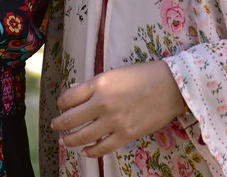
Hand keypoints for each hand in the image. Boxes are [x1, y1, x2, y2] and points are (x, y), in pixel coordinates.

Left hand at [51, 60, 186, 157]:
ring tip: (64, 141)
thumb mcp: (115, 74)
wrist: (171, 86)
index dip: (61, 103)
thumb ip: (94, 85)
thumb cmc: (144, 75)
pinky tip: (85, 151)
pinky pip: (102, 148)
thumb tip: (74, 93)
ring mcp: (114, 121)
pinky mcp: (126, 135)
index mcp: (99, 84)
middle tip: (55, 126)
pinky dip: (90, 151)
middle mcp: (103, 103)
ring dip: (69, 140)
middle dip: (59, 124)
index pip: (68, 98)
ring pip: (82, 136)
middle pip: (70, 119)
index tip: (61, 106)